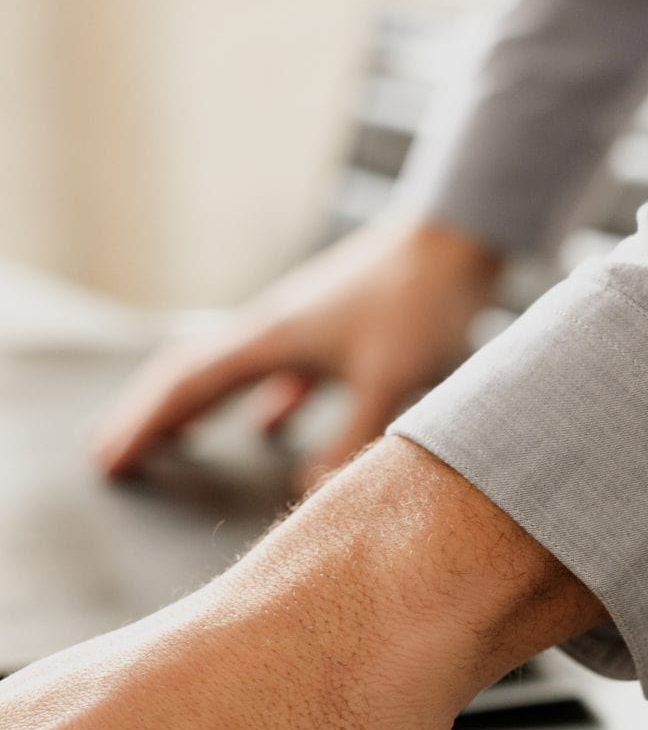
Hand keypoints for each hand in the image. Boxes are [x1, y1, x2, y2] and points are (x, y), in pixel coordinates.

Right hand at [92, 221, 502, 486]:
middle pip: (193, 375)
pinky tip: (269, 430)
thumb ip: (349, 441)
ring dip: (198, 408)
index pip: (188, 385)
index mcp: (271, 337)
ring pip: (232, 374)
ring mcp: (300, 327)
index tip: (108, 461)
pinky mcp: (332, 330)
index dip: (144, 425)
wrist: (456, 237)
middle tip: (114, 455)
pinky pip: (280, 375)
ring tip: (174, 442)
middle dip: (151, 417)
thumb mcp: (388, 381)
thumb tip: (310, 492)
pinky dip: (263, 404)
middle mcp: (273, 328)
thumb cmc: (421, 302)